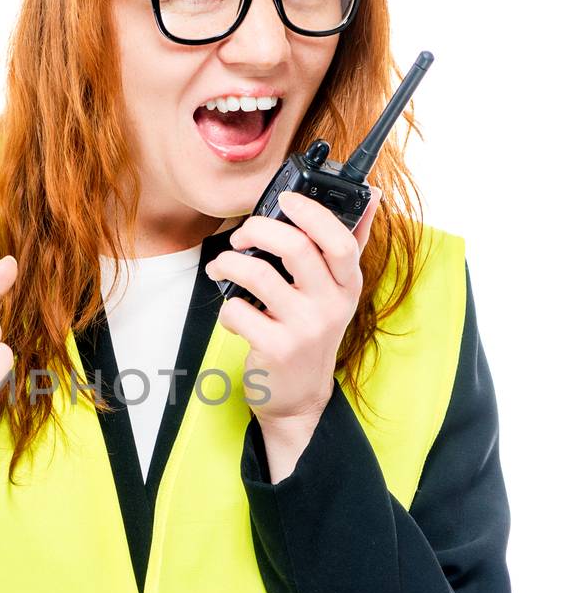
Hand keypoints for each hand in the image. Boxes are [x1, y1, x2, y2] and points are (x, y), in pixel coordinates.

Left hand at [206, 187, 382, 473]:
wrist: (299, 395)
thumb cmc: (311, 333)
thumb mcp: (337, 291)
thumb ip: (350, 244)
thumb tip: (371, 196)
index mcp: (348, 285)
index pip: (339, 239)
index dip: (310, 213)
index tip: (285, 200)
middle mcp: (331, 305)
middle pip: (295, 248)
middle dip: (257, 229)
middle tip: (241, 236)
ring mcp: (304, 329)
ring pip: (258, 274)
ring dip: (229, 263)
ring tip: (222, 267)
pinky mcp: (276, 349)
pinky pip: (238, 310)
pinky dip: (227, 307)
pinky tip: (233, 311)